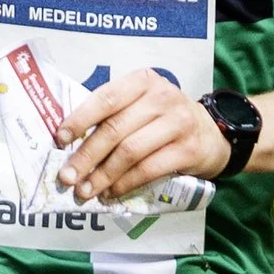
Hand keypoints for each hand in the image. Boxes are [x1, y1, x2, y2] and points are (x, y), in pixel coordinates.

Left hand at [58, 68, 232, 205]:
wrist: (213, 134)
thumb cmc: (165, 120)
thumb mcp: (143, 105)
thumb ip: (113, 115)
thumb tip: (70, 142)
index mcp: (143, 81)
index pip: (106, 98)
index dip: (80, 119)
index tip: (60, 139)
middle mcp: (162, 97)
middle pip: (115, 129)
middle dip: (86, 156)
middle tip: (66, 177)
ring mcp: (178, 123)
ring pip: (130, 152)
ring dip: (103, 175)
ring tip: (85, 191)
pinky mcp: (188, 149)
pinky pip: (149, 169)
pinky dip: (125, 184)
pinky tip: (112, 192)